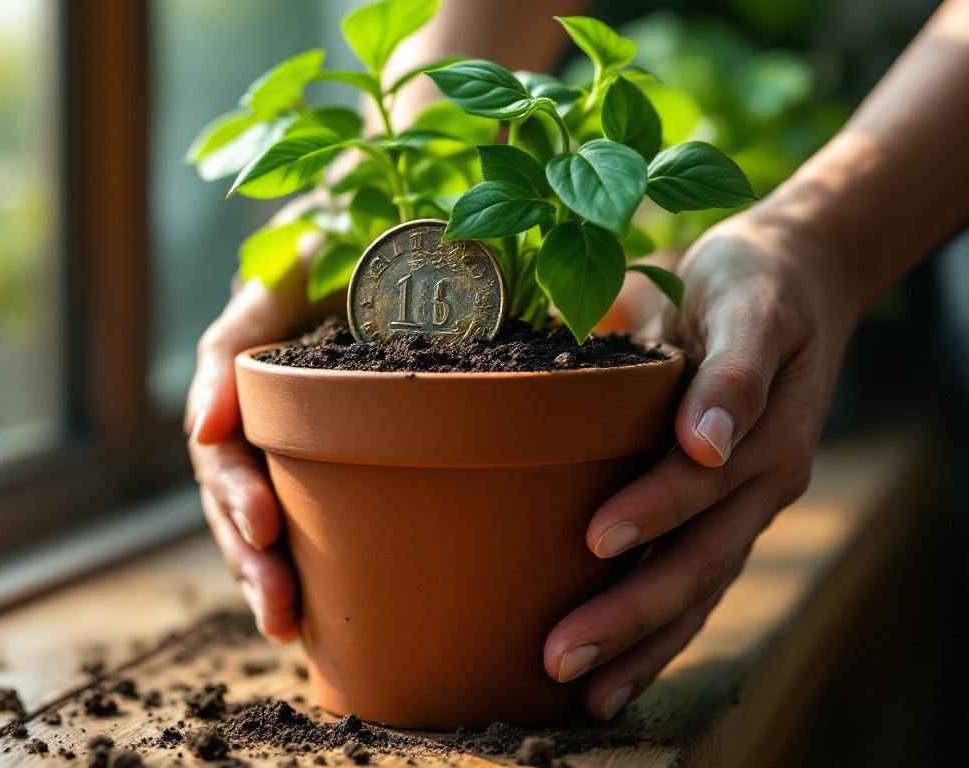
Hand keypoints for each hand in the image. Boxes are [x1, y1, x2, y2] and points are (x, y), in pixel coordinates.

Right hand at [186, 194, 342, 641]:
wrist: (392, 207)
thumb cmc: (339, 226)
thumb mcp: (290, 256)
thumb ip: (243, 326)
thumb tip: (202, 427)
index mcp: (240, 365)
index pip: (220, 442)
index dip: (236, 490)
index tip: (267, 527)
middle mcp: (253, 403)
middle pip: (230, 493)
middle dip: (247, 554)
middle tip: (277, 605)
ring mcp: (285, 426)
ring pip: (258, 511)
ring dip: (266, 572)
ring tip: (285, 625)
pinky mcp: (325, 443)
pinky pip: (307, 506)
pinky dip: (305, 559)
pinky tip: (315, 608)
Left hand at [542, 210, 859, 719]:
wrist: (797, 282)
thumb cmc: (752, 283)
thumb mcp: (746, 302)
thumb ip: (730, 371)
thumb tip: (704, 442)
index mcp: (765, 429)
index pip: (703, 482)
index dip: (654, 508)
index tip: (596, 537)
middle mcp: (761, 480)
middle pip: (698, 560)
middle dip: (631, 614)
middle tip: (561, 655)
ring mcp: (748, 506)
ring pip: (699, 590)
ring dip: (643, 645)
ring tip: (584, 692)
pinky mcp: (728, 517)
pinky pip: (699, 586)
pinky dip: (661, 636)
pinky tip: (616, 677)